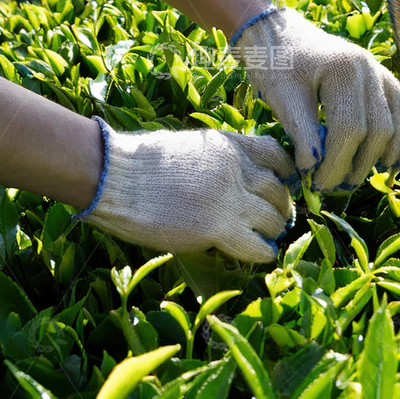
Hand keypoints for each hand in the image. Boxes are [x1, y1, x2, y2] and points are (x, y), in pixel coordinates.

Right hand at [76, 118, 295, 261]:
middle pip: (277, 189)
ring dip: (274, 228)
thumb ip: (212, 159)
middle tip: (278, 217)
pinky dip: (264, 251)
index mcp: (227, 145)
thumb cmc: (138, 161)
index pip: (275, 154)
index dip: (283, 171)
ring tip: (269, 236)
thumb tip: (223, 176)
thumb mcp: (186, 147)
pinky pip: (256, 244)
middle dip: (281, 205)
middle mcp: (236, 168)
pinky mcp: (217, 227)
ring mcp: (229, 198)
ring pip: (273, 217)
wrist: (115, 176)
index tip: (282, 183)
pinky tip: (263, 253)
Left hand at [229, 5, 399, 190]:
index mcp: (344, 69)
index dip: (336, 163)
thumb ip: (301, 133)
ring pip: (397, 122)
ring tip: (358, 176)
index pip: (350, 129)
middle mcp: (370, 68)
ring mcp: (379, 71)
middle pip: (379, 129)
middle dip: (359, 164)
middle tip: (336, 186)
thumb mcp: (281, 97)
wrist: (277, 32)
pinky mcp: (381, 77)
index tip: (318, 185)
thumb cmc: (275, 63)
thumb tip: (313, 170)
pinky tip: (393, 158)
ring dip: (384, 154)